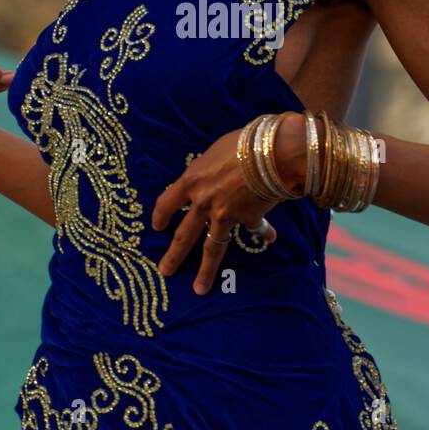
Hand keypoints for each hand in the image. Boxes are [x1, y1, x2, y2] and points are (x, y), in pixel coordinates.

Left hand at [151, 114, 307, 295]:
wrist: (272, 152)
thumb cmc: (242, 142)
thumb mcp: (216, 151)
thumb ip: (210, 169)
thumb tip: (212, 175)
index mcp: (191, 180)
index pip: (167, 201)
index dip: (160, 215)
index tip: (156, 227)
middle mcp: (203, 202)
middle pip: (184, 235)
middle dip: (174, 256)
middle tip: (165, 271)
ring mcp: (225, 214)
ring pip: (213, 248)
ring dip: (206, 270)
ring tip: (200, 288)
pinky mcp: (248, 219)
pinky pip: (254, 229)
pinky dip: (263, 232)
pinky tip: (270, 238)